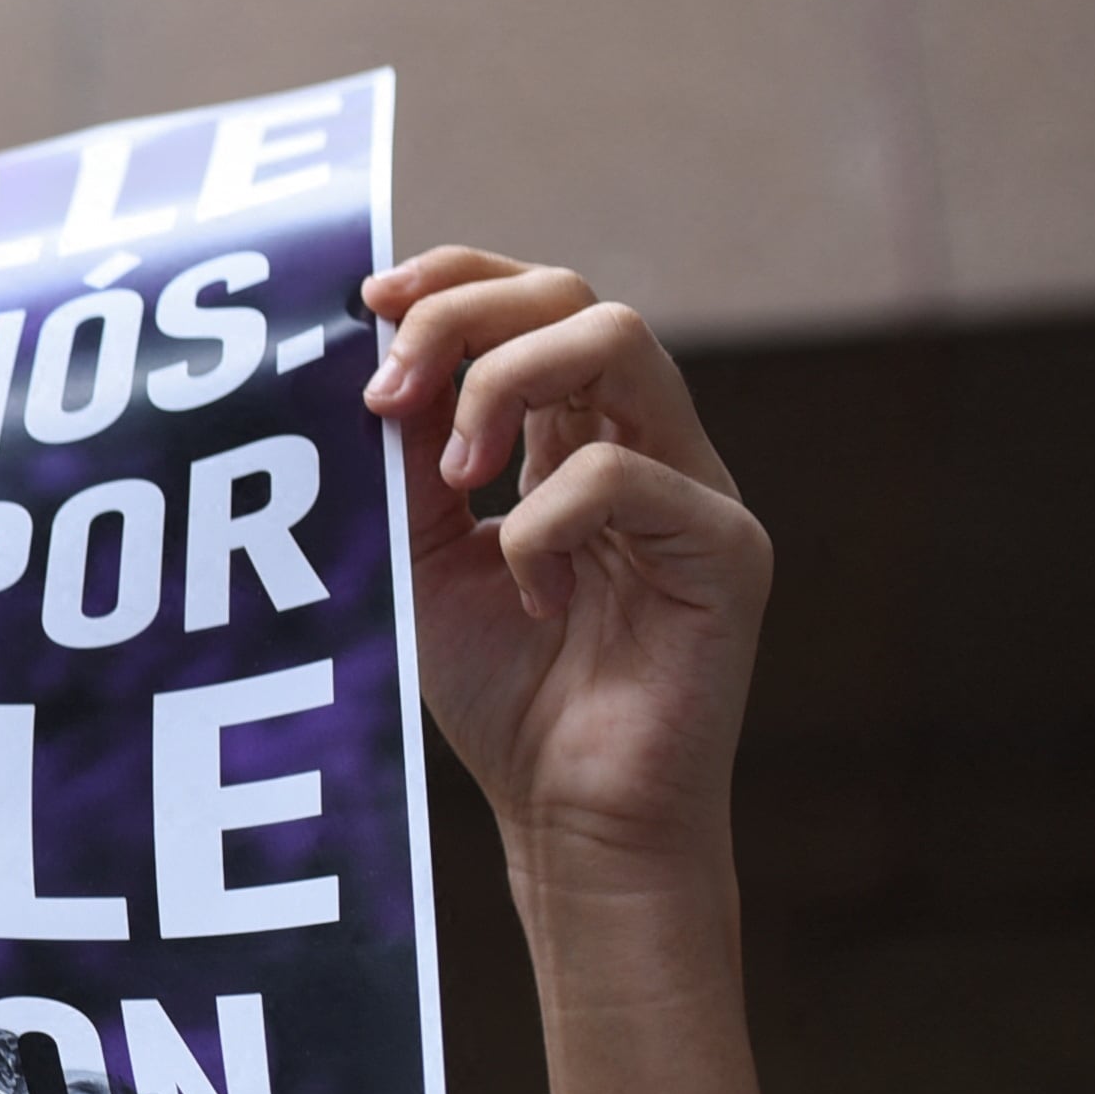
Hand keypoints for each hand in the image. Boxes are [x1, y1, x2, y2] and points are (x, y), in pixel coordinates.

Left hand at [362, 252, 768, 908]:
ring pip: (619, 341)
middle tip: (385, 390)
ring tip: (451, 482)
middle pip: (573, 294)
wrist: (567, 816)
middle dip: (463, 317)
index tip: (368, 300)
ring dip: (504, 388)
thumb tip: (370, 357)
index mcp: (576, 436)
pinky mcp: (727, 547)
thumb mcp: (421, 558)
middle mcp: (645, 443)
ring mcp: (696, 486)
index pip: (533, 302)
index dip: (454, 278)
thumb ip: (406, 463)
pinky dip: (544, 525)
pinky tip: (529, 597)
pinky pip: (625, 476)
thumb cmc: (499, 694)